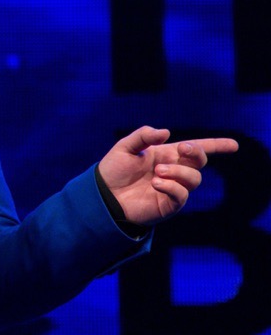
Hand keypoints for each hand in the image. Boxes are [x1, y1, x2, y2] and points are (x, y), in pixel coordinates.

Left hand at [98, 126, 237, 225]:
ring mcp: (173, 188)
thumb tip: (167, 132)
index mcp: (165, 154)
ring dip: (178, 171)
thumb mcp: (125, 147)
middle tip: (182, 149)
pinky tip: (156, 183)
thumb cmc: (113, 170)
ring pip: (194, 178)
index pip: (195, 149)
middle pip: (199, 161)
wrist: (103, 194)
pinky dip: (172, 186)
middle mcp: (173, 171)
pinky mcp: (169, 205)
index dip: (215, 146)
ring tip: (157, 171)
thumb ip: (143, 136)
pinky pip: (182, 195)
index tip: (234, 145)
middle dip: (197, 153)